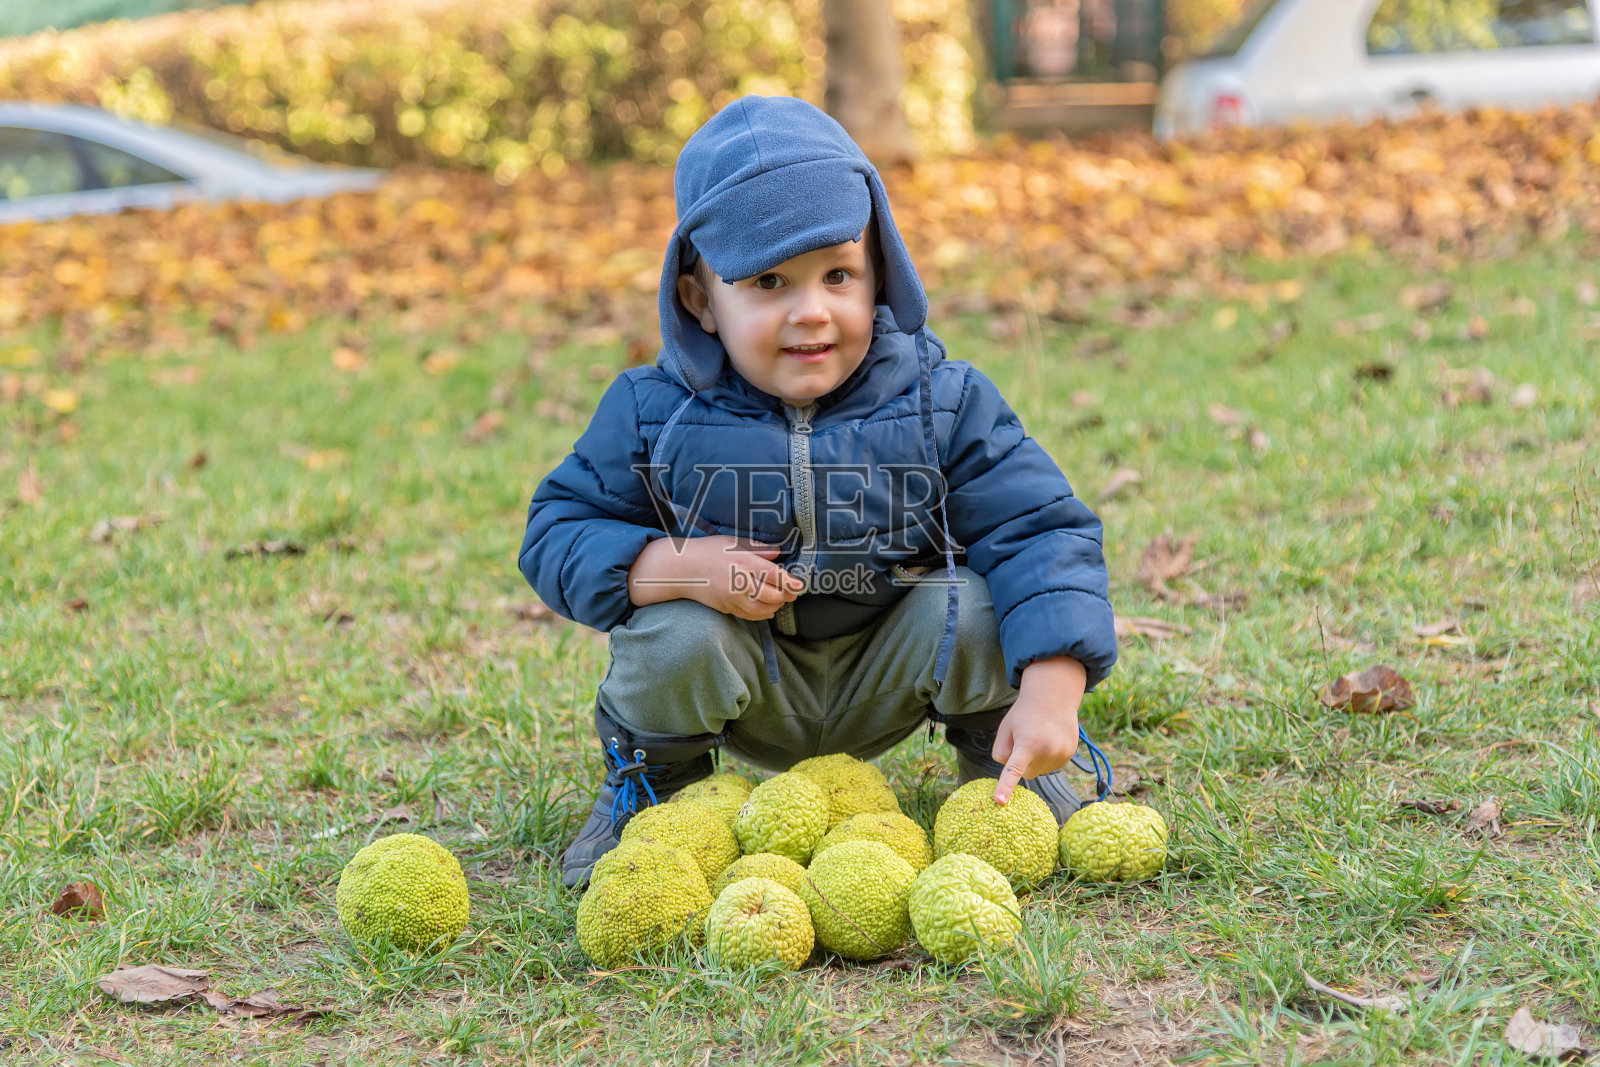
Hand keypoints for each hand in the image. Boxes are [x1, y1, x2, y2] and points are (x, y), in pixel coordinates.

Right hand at [628, 535, 803, 619]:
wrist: (682, 569)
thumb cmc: (709, 551)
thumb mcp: (733, 542)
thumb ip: (758, 548)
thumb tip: (778, 552)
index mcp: (744, 562)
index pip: (775, 576)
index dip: (790, 582)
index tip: (800, 585)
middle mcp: (741, 582)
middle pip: (772, 595)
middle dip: (786, 595)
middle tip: (793, 592)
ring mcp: (733, 598)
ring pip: (763, 610)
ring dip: (775, 606)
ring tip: (779, 600)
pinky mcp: (727, 608)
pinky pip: (750, 616)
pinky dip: (762, 614)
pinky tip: (767, 610)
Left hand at [992, 656, 1086, 804]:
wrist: (1053, 698)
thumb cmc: (1024, 714)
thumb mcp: (1005, 728)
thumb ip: (1000, 752)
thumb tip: (1010, 771)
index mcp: (1027, 744)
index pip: (1014, 770)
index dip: (1005, 787)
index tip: (999, 801)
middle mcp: (1046, 751)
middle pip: (1026, 774)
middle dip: (1022, 762)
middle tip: (1025, 739)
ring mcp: (1060, 755)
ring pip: (1039, 771)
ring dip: (1035, 760)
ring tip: (1039, 737)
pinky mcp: (1068, 756)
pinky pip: (1051, 767)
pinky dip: (1046, 759)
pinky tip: (1049, 741)